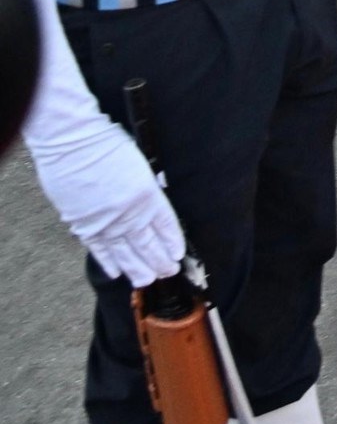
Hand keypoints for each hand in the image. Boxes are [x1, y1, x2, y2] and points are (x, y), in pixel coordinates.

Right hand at [33, 123, 185, 285]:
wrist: (71, 144)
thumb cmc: (106, 143)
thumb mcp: (141, 162)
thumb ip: (148, 186)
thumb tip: (154, 198)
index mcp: (148, 195)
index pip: (166, 225)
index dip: (173, 242)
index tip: (178, 255)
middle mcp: (129, 213)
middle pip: (149, 244)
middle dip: (160, 261)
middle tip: (168, 272)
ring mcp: (105, 223)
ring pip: (126, 253)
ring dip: (138, 268)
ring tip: (148, 280)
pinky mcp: (84, 226)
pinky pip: (100, 250)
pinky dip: (110, 262)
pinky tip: (118, 272)